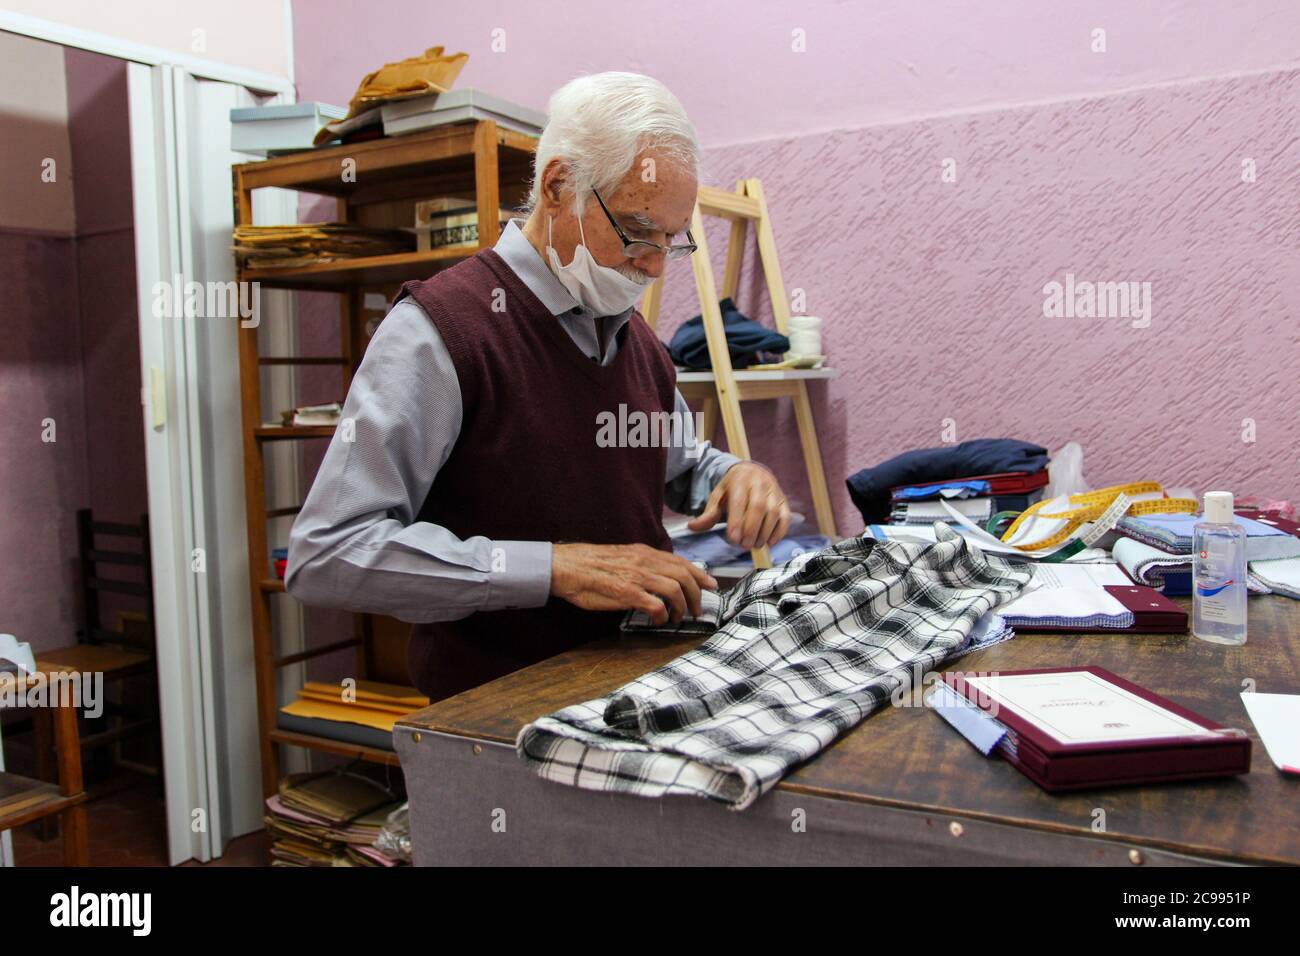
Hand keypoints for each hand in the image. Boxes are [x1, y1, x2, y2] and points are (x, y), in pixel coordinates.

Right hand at [550, 542, 718, 625]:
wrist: (565, 566)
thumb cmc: (589, 564)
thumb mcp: (621, 556)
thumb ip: (640, 564)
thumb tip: (657, 576)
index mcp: (643, 552)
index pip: (681, 561)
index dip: (699, 574)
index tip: (710, 584)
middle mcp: (644, 561)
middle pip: (684, 575)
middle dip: (696, 595)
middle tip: (696, 609)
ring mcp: (637, 577)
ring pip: (676, 590)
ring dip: (682, 607)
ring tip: (678, 618)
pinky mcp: (627, 593)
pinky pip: (656, 606)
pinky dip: (662, 616)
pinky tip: (658, 622)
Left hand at [686, 461, 790, 548]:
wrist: (752, 472)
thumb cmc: (733, 488)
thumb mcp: (717, 496)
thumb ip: (708, 514)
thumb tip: (692, 526)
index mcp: (740, 480)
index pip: (739, 502)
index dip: (737, 522)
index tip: (733, 540)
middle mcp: (760, 483)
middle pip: (759, 507)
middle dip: (751, 529)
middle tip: (743, 546)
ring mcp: (774, 491)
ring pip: (774, 513)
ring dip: (765, 533)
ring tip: (755, 546)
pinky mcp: (784, 501)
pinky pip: (785, 517)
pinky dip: (779, 532)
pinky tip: (769, 542)